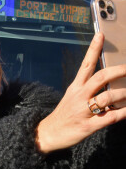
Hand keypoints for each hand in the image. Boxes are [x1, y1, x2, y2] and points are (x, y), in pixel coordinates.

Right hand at [37, 32, 125, 152]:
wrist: (49, 133)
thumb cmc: (64, 114)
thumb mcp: (72, 98)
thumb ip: (88, 91)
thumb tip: (109, 86)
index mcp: (75, 87)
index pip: (85, 65)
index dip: (93, 49)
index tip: (101, 35)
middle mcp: (79, 96)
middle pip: (100, 78)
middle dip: (119, 71)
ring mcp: (84, 111)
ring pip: (107, 98)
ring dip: (124, 95)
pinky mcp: (88, 126)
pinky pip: (111, 117)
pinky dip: (124, 112)